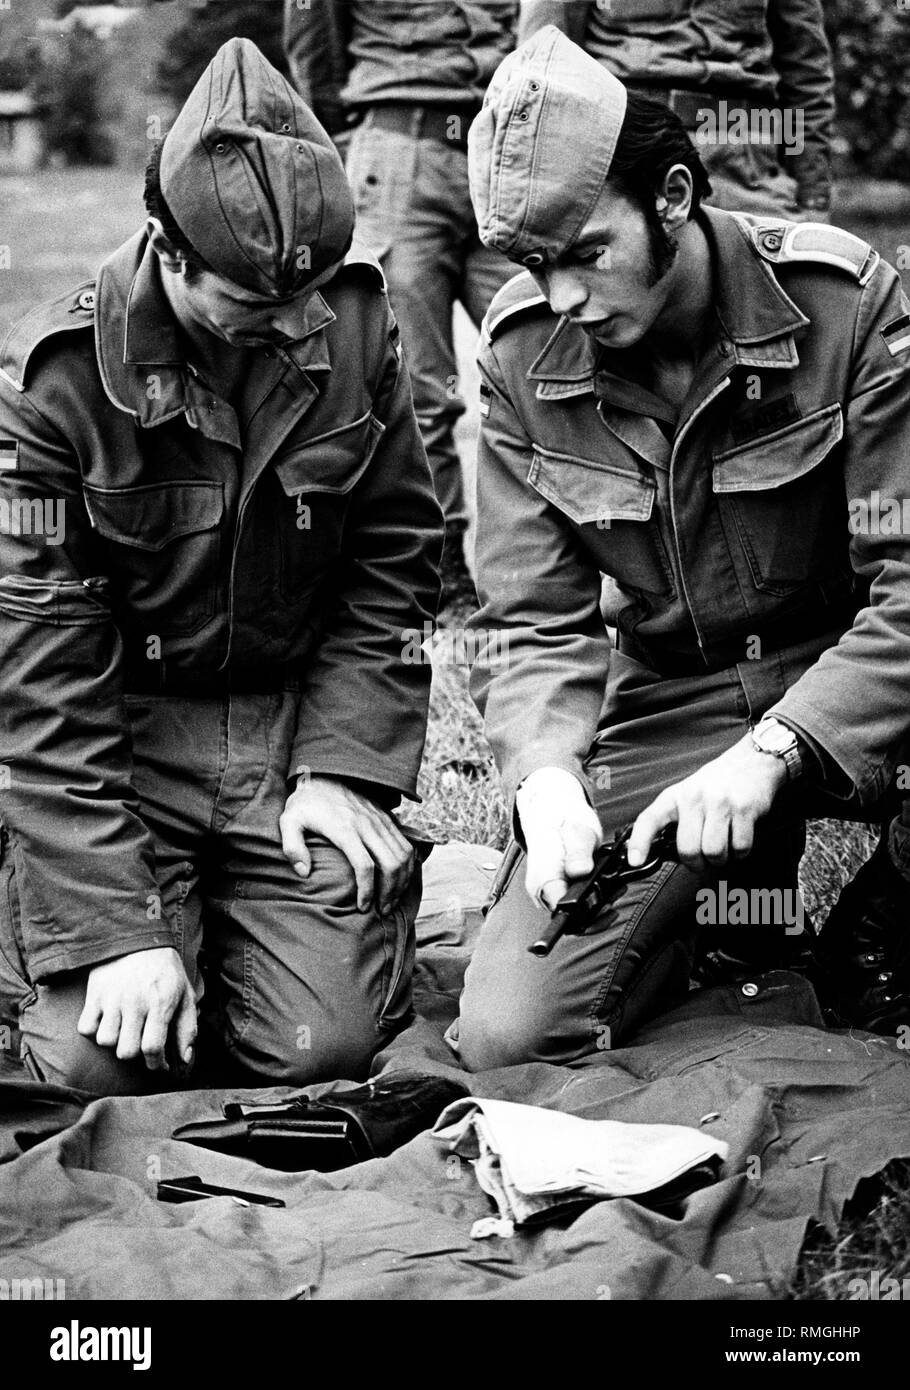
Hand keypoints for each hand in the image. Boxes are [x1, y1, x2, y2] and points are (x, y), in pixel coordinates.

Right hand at [77, 947, 195, 1072]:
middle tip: (140, 1043)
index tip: (159, 1065)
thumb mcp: (186, 995)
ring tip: (123, 1030)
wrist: (139, 938)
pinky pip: (85, 1027)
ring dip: (115, 1042)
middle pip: (126, 1051)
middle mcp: (135, 1002)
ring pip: (105, 1041)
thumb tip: (185, 1060)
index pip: (152, 1048)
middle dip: (135, 1054)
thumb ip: (188, 1028)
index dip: (157, 1065)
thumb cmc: (166, 971)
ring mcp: (112, 998)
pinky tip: (106, 1021)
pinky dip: (94, 1030)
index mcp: (160, 1003)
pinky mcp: (95, 993)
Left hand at [280, 776, 414, 912]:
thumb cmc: (305, 803)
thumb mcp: (289, 821)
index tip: (363, 907)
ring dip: (402, 881)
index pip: (365, 865)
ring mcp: (379, 820)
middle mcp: (367, 825)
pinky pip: (406, 844)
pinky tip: (400, 879)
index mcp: (344, 829)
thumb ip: (292, 847)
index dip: (367, 891)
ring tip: (392, 900)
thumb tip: (304, 872)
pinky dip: (408, 865)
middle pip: (391, 863)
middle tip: (381, 910)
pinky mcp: (386, 818)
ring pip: (403, 855)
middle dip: (390, 892)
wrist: (324, 773)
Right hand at [516, 767, 602, 910]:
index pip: (561, 910)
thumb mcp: (577, 833)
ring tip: (615, 892)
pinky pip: (573, 904)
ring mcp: (549, 891)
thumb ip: (578, 853)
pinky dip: (591, 901)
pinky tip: (606, 891)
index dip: (583, 916)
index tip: (604, 910)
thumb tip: (580, 870)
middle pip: (569, 919)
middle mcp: (542, 889)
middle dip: (594, 915)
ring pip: (573, 914)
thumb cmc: (562, 821)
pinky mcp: (558, 889)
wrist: (552, 813)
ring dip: (595, 909)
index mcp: (544, 877)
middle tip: (614, 901)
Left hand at [627, 734, 787, 872]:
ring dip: (719, 860)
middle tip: (701, 861)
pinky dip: (739, 853)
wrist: (751, 761)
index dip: (640, 842)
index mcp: (675, 796)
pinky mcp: (745, 809)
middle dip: (696, 864)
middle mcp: (695, 798)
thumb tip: (663, 853)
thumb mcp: (687, 793)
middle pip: (688, 849)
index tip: (634, 860)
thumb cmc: (716, 783)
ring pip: (714, 852)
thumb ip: (675, 820)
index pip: (650, 819)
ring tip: (722, 850)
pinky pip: (740, 847)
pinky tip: (737, 841)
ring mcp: (720, 803)